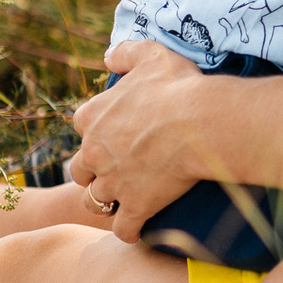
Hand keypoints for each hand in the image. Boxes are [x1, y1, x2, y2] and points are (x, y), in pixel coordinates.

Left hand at [69, 40, 206, 242]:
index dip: (97, 133)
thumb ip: (125, 52)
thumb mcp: (151, 55)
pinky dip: (129, 230)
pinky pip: (122, 229)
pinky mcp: (135, 206)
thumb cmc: (179, 86)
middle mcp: (95, 152)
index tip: (115, 135)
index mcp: (93, 116)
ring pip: (94, 201)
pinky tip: (138, 227)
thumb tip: (108, 57)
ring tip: (124, 199)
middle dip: (94, 171)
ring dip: (106, 201)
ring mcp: (113, 182)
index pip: (81, 127)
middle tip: (117, 170)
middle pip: (80, 169)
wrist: (201, 122)